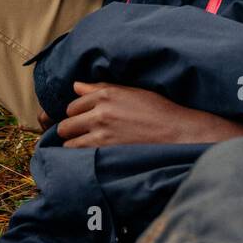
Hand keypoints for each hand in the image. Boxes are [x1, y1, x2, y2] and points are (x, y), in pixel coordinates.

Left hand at [57, 81, 227, 148]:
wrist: (176, 132)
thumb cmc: (157, 110)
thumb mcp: (130, 91)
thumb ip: (101, 88)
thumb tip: (76, 86)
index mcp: (106, 94)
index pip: (73, 105)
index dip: (77, 113)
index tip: (84, 119)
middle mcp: (100, 112)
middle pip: (66, 124)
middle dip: (70, 129)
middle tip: (80, 134)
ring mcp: (102, 133)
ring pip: (69, 142)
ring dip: (73, 145)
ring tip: (84, 147)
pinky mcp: (106, 151)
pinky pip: (79, 155)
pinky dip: (80, 156)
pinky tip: (90, 156)